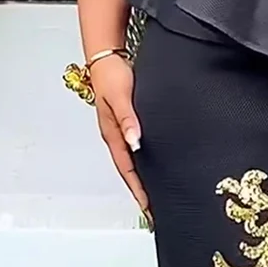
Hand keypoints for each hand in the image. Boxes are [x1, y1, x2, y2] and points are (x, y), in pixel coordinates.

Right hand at [89, 54, 151, 223]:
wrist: (107, 56)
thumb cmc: (111, 74)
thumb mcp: (121, 96)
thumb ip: (128, 118)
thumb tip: (135, 142)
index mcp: (112, 134)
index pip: (127, 170)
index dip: (138, 190)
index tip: (149, 208)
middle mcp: (117, 136)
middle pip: (131, 171)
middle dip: (142, 191)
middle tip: (156, 210)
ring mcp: (123, 129)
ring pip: (135, 161)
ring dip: (146, 177)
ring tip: (160, 193)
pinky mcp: (130, 121)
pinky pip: (139, 147)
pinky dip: (147, 160)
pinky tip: (159, 163)